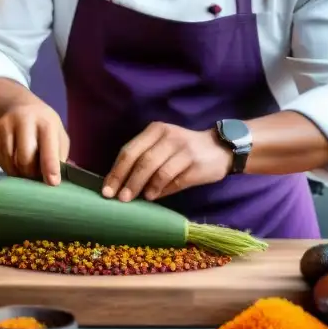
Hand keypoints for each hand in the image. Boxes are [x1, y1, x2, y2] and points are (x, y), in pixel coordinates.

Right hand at [0, 101, 69, 185]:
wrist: (21, 109)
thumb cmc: (45, 128)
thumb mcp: (58, 137)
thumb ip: (59, 156)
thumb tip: (55, 179)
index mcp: (46, 122)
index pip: (48, 148)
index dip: (50, 168)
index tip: (52, 182)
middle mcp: (23, 121)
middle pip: (25, 158)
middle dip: (32, 172)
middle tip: (36, 175)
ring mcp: (5, 127)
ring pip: (10, 162)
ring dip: (19, 172)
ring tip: (26, 169)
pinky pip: (0, 162)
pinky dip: (9, 168)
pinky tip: (15, 162)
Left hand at [102, 122, 231, 202]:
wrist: (220, 148)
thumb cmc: (183, 150)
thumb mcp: (162, 146)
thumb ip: (143, 159)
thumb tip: (120, 185)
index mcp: (156, 130)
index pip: (130, 151)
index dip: (117, 172)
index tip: (107, 190)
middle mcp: (169, 136)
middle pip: (143, 161)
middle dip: (128, 182)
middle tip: (120, 199)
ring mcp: (184, 150)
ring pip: (158, 172)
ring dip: (145, 188)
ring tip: (138, 199)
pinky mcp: (196, 165)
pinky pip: (175, 181)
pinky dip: (162, 190)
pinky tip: (155, 196)